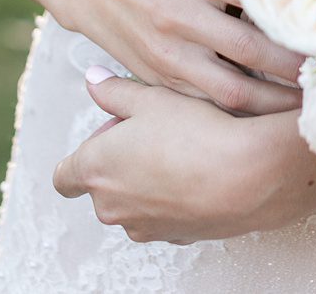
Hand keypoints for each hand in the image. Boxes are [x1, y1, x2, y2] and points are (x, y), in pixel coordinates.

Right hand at [50, 0, 303, 115]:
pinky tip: (270, 119)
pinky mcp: (158, 82)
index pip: (260, 1)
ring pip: (231, 89)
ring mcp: (168, 55)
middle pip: (251, 49)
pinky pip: (206, 105)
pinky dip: (241, 115)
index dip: (299, 21)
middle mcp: (182, 18)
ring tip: (312, 107)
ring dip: (275, 102)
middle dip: (297, 69)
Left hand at [52, 71, 315, 242]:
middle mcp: (110, 207)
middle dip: (124, 165)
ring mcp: (143, 227)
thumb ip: (116, 91)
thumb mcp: (154, 97)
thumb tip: (92, 79)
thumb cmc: (197, 131)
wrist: (251, 174)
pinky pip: (168, 216)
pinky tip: (207, 175)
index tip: (117, 135)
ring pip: (136, 205)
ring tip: (189, 154)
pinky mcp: (175, 238)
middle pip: (103, 188)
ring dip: (151, 185)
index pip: (64, 176)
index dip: (87, 153)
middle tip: (161, 135)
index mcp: (95, 170)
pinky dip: (180, 200)